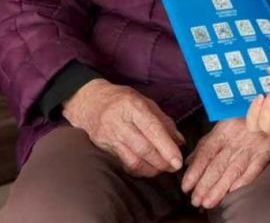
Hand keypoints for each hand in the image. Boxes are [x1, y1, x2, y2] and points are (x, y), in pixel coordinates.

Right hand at [62, 78, 184, 177]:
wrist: (89, 102)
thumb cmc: (122, 100)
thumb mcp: (145, 101)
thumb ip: (163, 120)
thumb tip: (179, 141)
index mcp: (133, 106)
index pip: (152, 129)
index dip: (167, 147)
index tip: (178, 160)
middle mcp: (120, 122)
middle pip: (144, 148)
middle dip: (162, 162)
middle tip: (174, 167)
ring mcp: (110, 137)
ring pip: (133, 160)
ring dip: (151, 169)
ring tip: (163, 169)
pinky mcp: (104, 148)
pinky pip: (124, 164)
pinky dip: (139, 170)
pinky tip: (148, 168)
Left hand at [181, 118, 269, 208]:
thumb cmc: (244, 119)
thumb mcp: (223, 125)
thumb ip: (206, 143)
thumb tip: (189, 162)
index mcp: (223, 131)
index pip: (205, 153)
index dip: (195, 171)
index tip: (186, 186)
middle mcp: (235, 139)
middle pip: (217, 165)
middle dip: (205, 185)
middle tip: (196, 200)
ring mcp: (250, 147)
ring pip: (233, 170)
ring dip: (220, 188)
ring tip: (209, 202)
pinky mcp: (265, 152)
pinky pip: (254, 169)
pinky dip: (243, 181)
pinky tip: (233, 192)